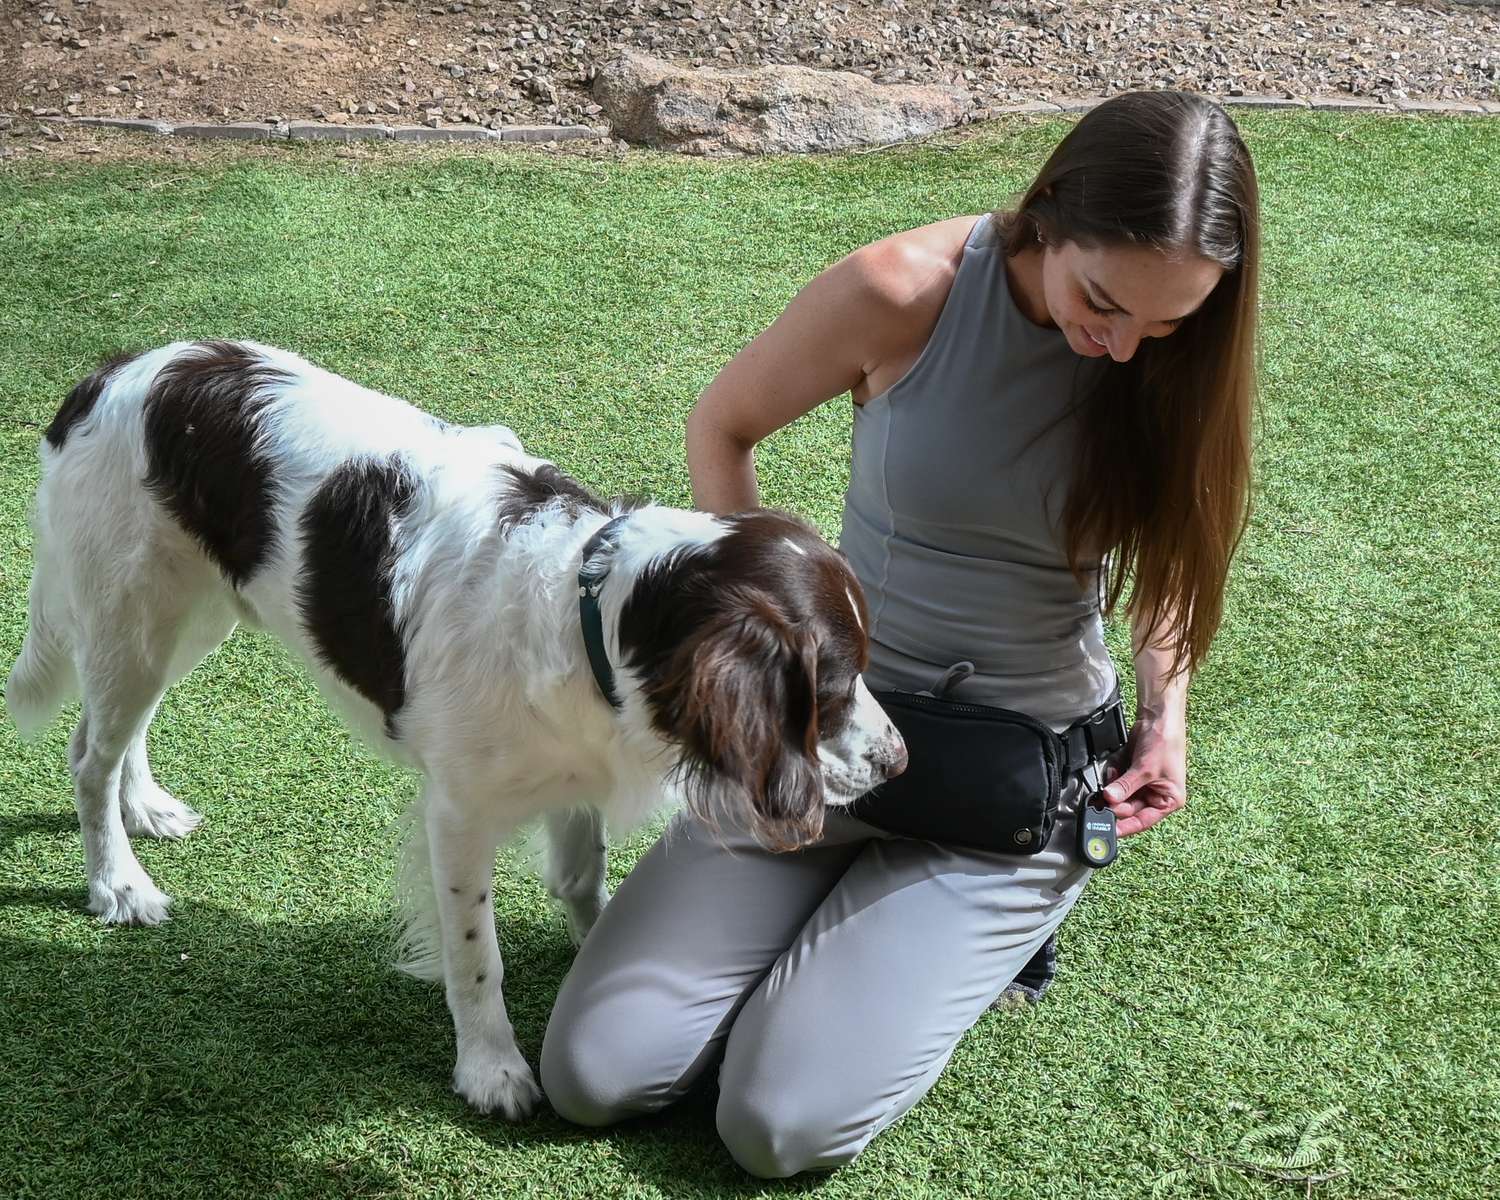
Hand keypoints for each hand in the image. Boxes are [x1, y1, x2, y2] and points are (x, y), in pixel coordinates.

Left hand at [1100, 714, 1185, 836]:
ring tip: (1103, 788)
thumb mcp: (1146, 769)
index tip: (1109, 831)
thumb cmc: (1166, 743)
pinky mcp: (1134, 775)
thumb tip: (1110, 799)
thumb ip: (1126, 786)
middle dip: (1115, 806)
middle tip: (1099, 803)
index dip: (1125, 827)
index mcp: (1170, 800)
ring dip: (1112, 794)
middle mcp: (1158, 796)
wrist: (1159, 719)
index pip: (1144, 821)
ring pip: (1123, 798)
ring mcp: (1145, 786)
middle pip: (1131, 810)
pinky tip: (1111, 774)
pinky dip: (1113, 782)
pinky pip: (1120, 786)